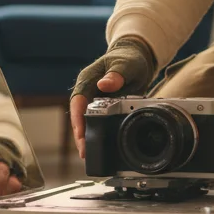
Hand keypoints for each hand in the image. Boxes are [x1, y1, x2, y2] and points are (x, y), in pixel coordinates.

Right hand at [69, 36, 156, 158]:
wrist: (136, 57)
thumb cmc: (128, 58)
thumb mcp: (125, 65)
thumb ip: (116, 74)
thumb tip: (103, 85)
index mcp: (87, 80)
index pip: (77, 102)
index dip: (78, 119)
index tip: (80, 134)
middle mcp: (87, 91)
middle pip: (78, 116)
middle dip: (80, 135)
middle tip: (84, 153)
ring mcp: (93, 100)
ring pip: (86, 122)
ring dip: (87, 137)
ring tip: (89, 156)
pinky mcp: (102, 107)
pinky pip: (97, 122)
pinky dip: (97, 134)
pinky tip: (100, 147)